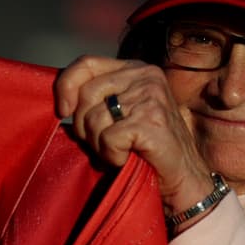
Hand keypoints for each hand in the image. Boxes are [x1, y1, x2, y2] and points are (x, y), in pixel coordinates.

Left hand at [53, 54, 215, 222]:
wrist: (182, 180)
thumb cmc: (144, 150)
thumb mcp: (118, 114)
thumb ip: (96, 99)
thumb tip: (61, 103)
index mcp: (135, 69)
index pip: (86, 63)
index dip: (65, 86)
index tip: (62, 112)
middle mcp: (145, 76)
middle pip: (86, 94)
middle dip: (83, 126)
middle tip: (103, 144)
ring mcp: (151, 96)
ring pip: (94, 118)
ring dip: (99, 145)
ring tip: (119, 151)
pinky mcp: (152, 121)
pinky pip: (108, 138)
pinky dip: (111, 156)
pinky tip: (127, 159)